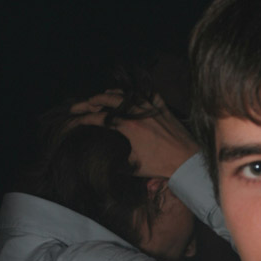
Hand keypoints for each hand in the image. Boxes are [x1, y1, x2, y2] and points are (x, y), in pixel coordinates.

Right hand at [70, 91, 198, 177]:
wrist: (187, 161)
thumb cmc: (162, 166)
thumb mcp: (135, 167)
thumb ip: (119, 161)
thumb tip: (109, 161)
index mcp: (130, 127)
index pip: (100, 119)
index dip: (85, 118)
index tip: (74, 119)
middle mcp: (139, 113)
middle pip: (109, 100)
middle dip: (91, 101)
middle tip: (80, 105)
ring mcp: (151, 108)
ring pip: (126, 94)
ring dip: (111, 94)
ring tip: (101, 97)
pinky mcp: (163, 108)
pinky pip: (148, 94)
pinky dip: (136, 93)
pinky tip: (131, 95)